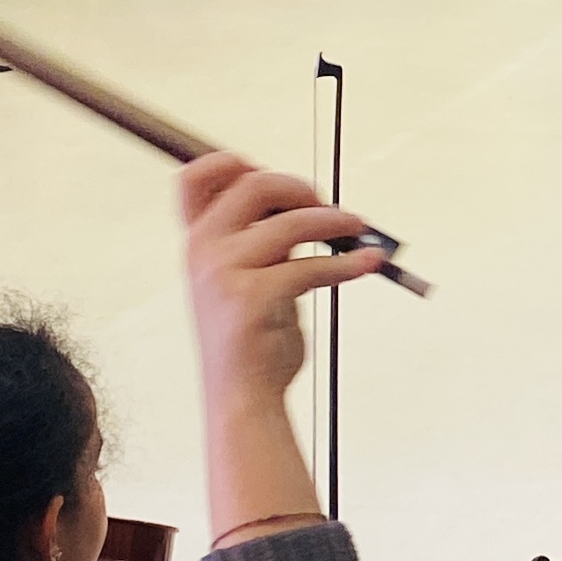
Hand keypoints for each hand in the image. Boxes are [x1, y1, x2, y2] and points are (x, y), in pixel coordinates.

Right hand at [176, 154, 388, 535]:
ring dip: (334, 221)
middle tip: (326, 204)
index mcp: (195, 244)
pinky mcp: (254, 299)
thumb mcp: (241, 281)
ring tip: (358, 228)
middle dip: (298, 187)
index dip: (229, 162)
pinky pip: (314, 266)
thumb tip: (305, 202)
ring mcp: (225, 274)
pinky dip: (351, 263)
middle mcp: (202, 252)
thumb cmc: (249, 340)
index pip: (192, 179)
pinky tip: (370, 263)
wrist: (242, 398)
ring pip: (291, 223)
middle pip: (251, 185)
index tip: (267, 169)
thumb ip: (256, 241)